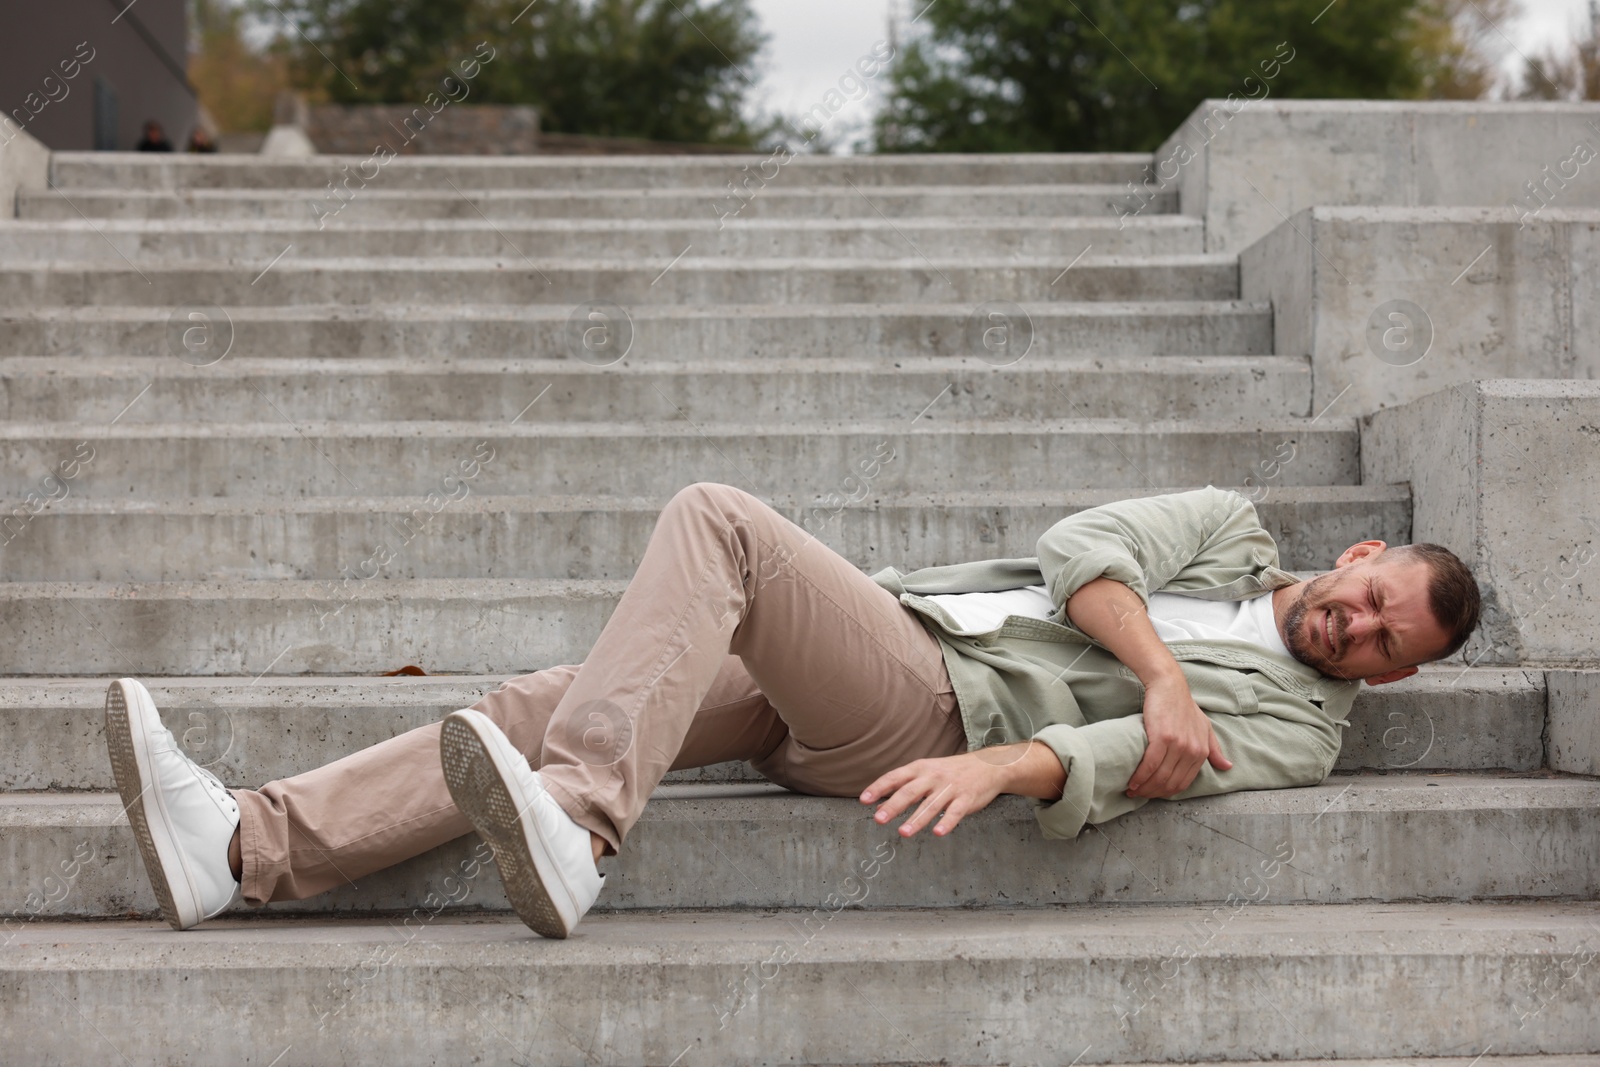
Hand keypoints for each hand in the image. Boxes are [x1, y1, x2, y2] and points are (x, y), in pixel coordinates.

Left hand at [859, 750, 1010, 838]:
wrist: (989, 765)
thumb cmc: (951, 771)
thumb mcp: (927, 772)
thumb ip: (904, 787)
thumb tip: (879, 805)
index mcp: (920, 768)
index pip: (895, 777)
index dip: (879, 788)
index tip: (864, 800)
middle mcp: (933, 777)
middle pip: (910, 792)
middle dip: (893, 806)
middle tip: (879, 819)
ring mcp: (951, 787)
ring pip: (931, 805)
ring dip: (917, 819)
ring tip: (903, 832)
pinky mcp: (966, 798)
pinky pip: (955, 812)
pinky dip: (947, 822)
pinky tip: (938, 832)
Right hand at [1126, 674, 1231, 798]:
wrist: (1169, 687)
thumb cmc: (1184, 706)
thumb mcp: (1205, 727)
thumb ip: (1214, 749)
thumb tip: (1227, 767)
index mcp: (1202, 751)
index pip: (1183, 783)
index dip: (1166, 793)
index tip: (1153, 793)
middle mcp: (1192, 751)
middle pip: (1170, 783)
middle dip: (1153, 793)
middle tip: (1138, 794)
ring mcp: (1177, 745)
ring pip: (1160, 777)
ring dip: (1144, 788)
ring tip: (1132, 790)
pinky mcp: (1161, 738)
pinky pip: (1150, 764)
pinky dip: (1140, 776)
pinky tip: (1132, 781)